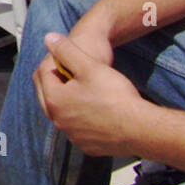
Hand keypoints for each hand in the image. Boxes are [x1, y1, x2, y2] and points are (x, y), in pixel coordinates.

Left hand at [32, 33, 143, 156]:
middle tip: (71, 74)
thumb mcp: (89, 66)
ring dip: (67, 102)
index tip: (68, 60)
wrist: (142, 129)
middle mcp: (58, 121)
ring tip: (83, 91)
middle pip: (48, 95)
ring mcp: (72, 135)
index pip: (43, 75)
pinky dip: (80, 119)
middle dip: (56, 82)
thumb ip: (66, 51)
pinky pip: (77, 129)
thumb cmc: (115, 96)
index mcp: (54, 100)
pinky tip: (94, 112)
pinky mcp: (87, 146)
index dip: (54, 63)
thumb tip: (49, 38)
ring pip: (62, 113)